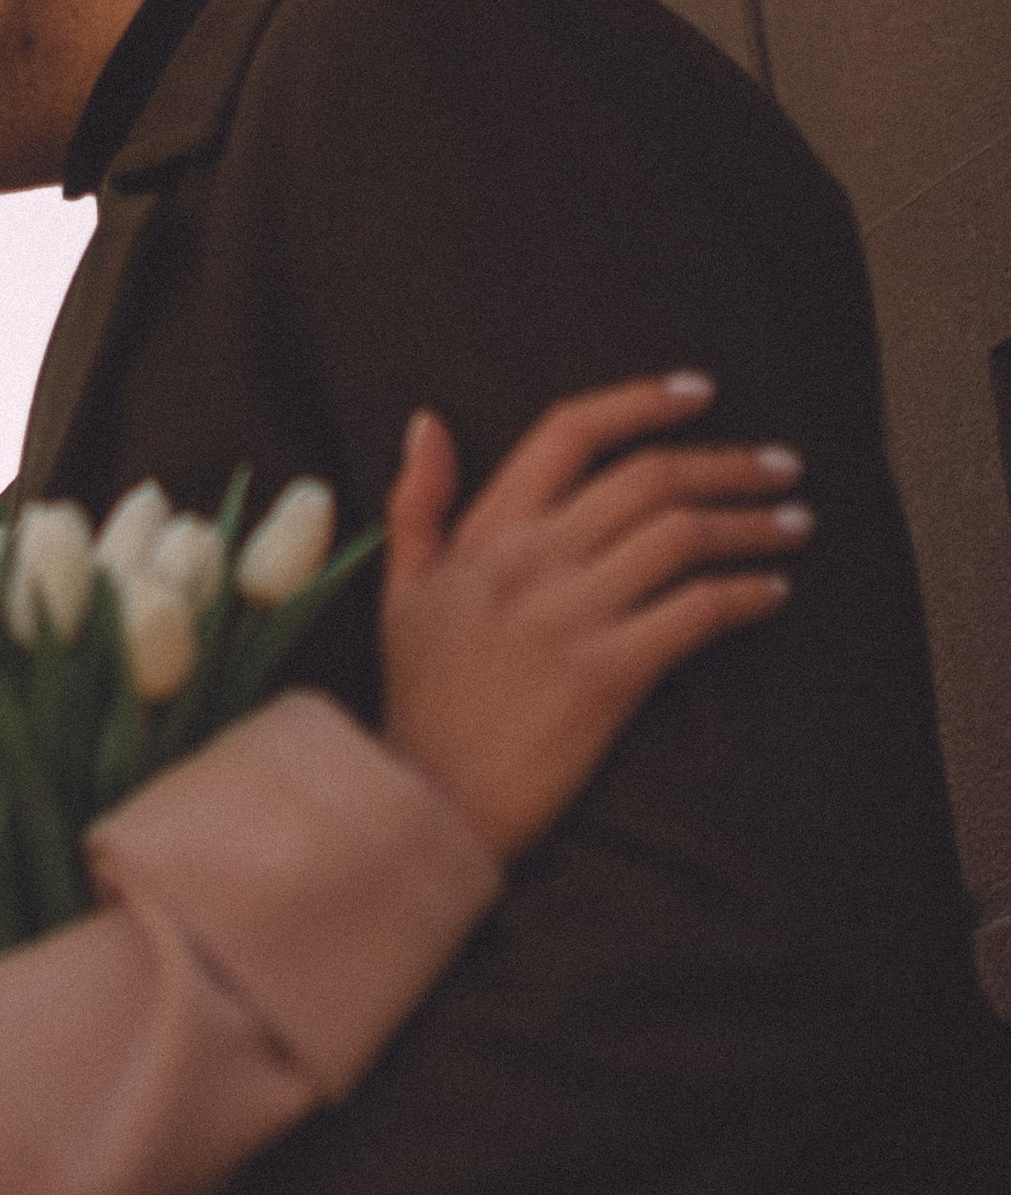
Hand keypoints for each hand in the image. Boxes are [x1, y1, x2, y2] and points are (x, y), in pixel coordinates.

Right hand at [378, 372, 808, 861]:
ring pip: (682, 536)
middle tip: (781, 466)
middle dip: (728, 463)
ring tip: (793, 523)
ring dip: (752, 524)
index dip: (640, 402)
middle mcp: (530, 560)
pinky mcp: (608, 674)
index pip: (569, 432)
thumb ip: (416, 502)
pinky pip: (697, 612)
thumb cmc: (420, 700)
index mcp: (485, 533)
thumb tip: (428, 421)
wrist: (429, 802)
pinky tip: (773, 592)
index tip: (699, 391)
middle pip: (648, 478)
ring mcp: (570, 615)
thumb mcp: (400, 590)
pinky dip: (746, 594)